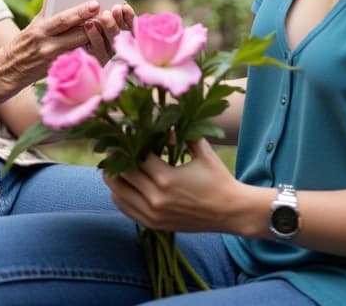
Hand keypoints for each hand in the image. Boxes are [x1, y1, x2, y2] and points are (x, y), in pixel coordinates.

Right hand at [0, 0, 129, 86]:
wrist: (11, 68)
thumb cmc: (27, 40)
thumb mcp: (35, 22)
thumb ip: (49, 5)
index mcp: (40, 29)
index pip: (63, 19)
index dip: (80, 12)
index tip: (96, 3)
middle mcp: (48, 45)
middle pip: (77, 34)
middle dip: (96, 25)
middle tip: (111, 15)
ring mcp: (55, 60)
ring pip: (82, 48)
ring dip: (97, 38)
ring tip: (110, 27)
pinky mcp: (61, 71)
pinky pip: (81, 60)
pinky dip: (92, 51)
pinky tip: (103, 44)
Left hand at [104, 138, 243, 233]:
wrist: (232, 212)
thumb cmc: (218, 178)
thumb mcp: (201, 151)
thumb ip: (180, 134)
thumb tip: (160, 120)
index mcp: (166, 178)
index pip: (133, 157)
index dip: (126, 144)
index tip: (123, 135)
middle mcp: (156, 198)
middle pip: (120, 174)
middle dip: (115, 158)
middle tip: (114, 147)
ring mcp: (153, 214)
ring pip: (117, 192)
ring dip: (113, 176)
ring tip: (115, 164)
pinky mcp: (154, 224)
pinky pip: (124, 208)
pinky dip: (119, 194)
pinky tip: (122, 183)